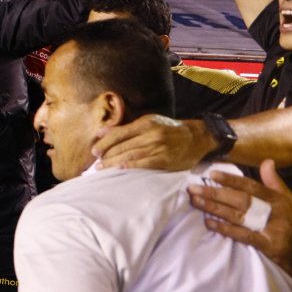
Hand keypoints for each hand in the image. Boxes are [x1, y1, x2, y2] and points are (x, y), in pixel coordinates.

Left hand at [94, 114, 212, 170]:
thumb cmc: (169, 130)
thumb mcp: (149, 122)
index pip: (118, 133)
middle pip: (122, 145)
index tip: (94, 150)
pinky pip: (144, 163)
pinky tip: (119, 169)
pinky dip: (130, 166)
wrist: (197, 137)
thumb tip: (102, 131)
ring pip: (130, 155)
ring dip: (113, 162)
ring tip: (102, 168)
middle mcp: (150, 134)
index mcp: (145, 123)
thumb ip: (127, 128)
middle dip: (106, 154)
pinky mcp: (165, 159)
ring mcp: (158, 147)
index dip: (104, 142)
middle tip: (95, 162)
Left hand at [187, 159, 291, 280]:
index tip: (211, 174)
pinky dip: (226, 229)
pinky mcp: (270, 245)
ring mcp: (273, 228)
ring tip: (195, 201)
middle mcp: (275, 211)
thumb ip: (274, 182)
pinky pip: (244, 235)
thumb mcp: (289, 201)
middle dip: (215, 193)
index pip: (251, 186)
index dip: (231, 179)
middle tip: (193, 188)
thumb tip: (267, 161)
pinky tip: (209, 223)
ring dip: (214, 208)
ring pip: (239, 216)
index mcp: (278, 199)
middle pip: (241, 199)